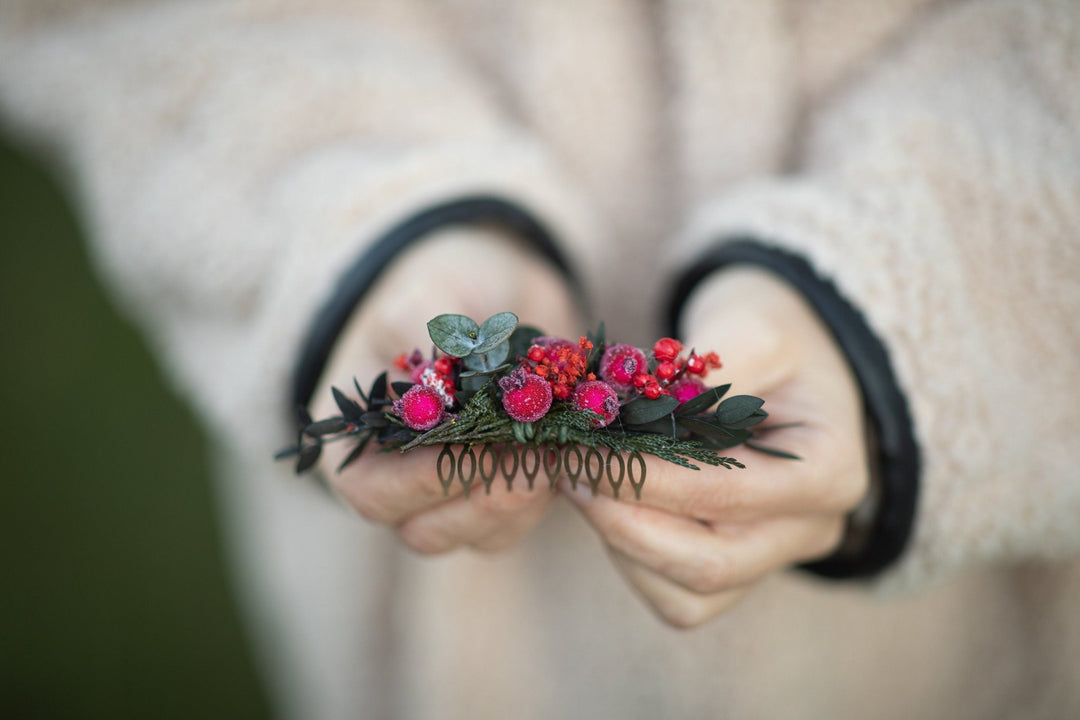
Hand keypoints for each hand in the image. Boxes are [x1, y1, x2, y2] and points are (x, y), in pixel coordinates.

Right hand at [311, 227, 580, 553]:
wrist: (498, 285)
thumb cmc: (440, 289)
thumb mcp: (425, 296)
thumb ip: (424, 334)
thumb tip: (446, 371)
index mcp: (360, 443)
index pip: (373, 493)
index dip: (420, 482)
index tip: (473, 450)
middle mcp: (404, 482)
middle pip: (429, 529)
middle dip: (484, 498)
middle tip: (532, 455)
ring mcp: (460, 490)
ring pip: (485, 532)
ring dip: (524, 498)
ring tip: (559, 449)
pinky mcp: (512, 484)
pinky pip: (528, 516)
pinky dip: (553, 489)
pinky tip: (575, 448)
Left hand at [563, 267, 868, 626]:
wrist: (793, 358)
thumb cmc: (777, 334)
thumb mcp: (754, 326)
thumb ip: (705, 366)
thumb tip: (633, 407)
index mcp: (829, 472)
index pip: (726, 494)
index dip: (646, 477)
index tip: (585, 446)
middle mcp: (810, 529)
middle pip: (709, 564)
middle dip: (623, 521)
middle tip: (568, 469)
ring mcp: (774, 556)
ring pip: (687, 594)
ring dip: (620, 543)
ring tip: (579, 479)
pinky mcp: (737, 568)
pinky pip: (676, 595)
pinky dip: (630, 557)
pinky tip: (605, 501)